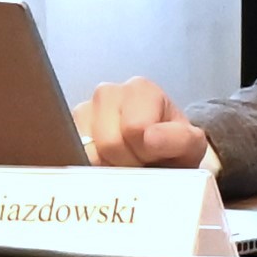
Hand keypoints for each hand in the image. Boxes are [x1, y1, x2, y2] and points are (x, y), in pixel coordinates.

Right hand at [74, 81, 204, 170]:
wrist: (159, 156)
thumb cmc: (174, 147)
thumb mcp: (191, 145)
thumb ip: (179, 140)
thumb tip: (149, 137)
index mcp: (140, 89)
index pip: (135, 129)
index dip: (146, 151)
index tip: (156, 154)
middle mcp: (107, 93)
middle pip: (109, 143)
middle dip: (127, 161)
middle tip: (141, 162)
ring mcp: (81, 111)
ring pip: (88, 153)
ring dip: (108, 166)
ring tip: (125, 162)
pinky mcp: (66, 132)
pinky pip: (73, 158)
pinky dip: (91, 167)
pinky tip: (106, 164)